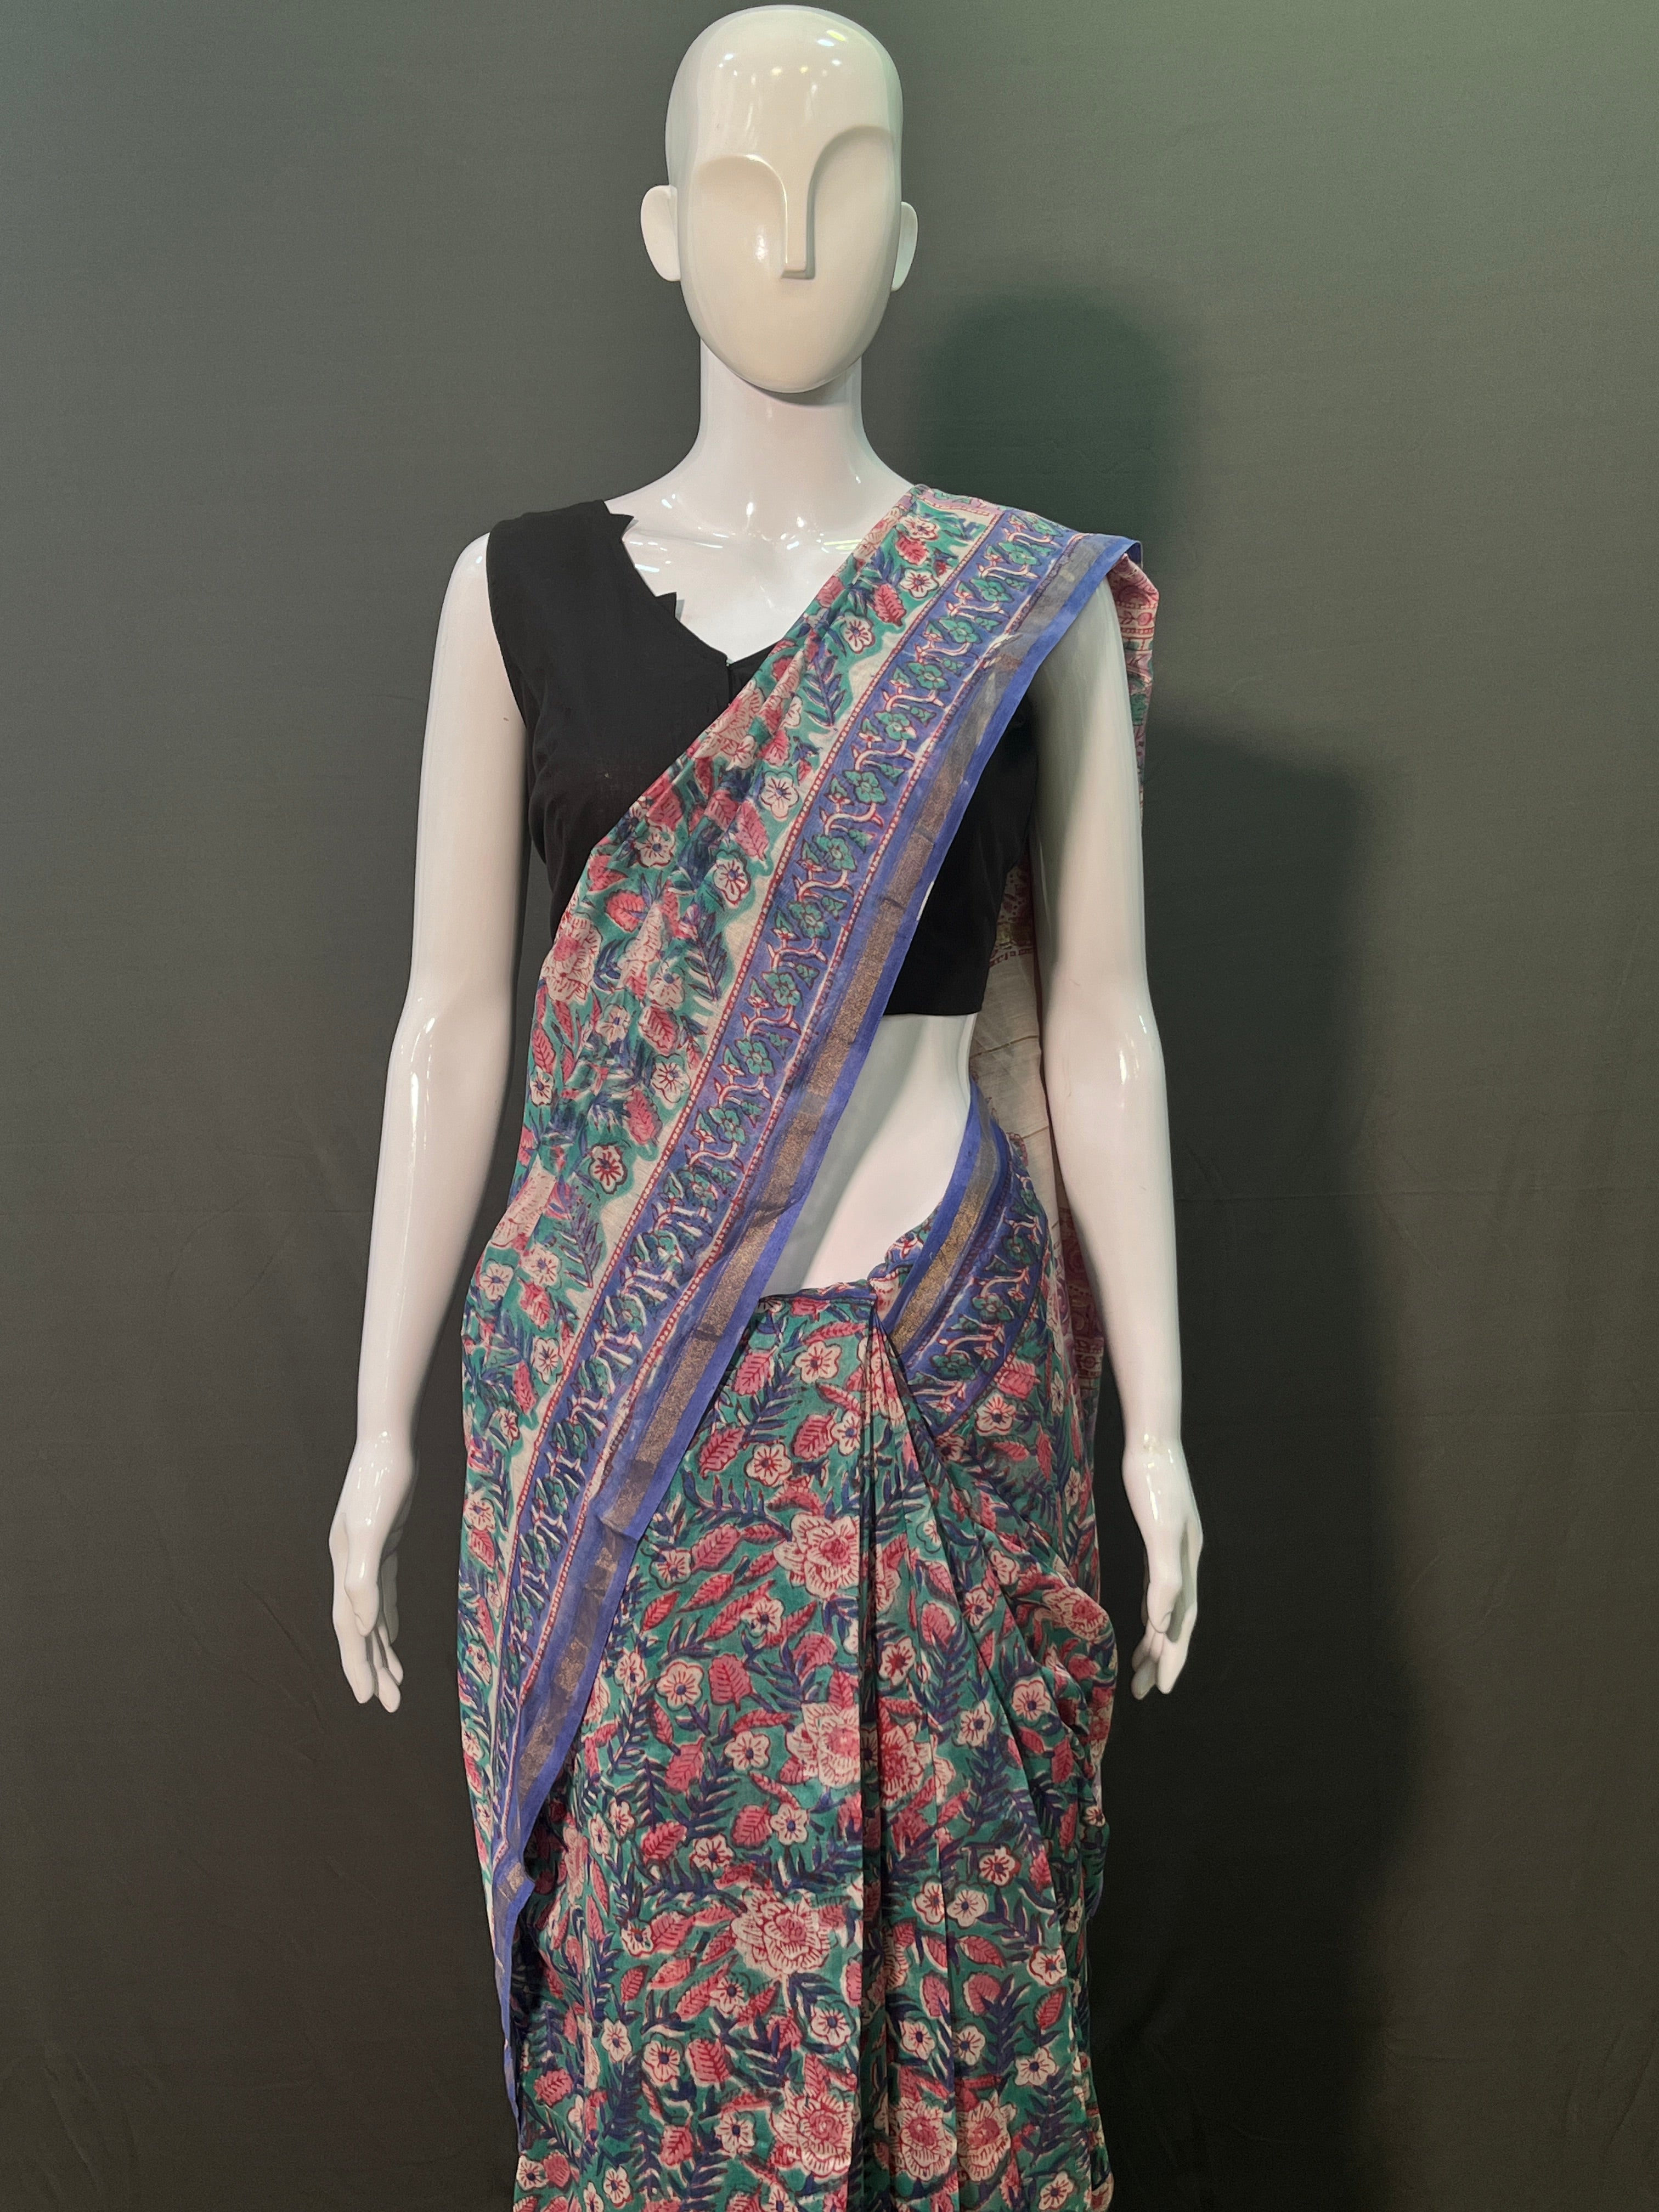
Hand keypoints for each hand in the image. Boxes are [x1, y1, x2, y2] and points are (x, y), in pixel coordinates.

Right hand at [328, 1432, 415, 1710]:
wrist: (388, 1440)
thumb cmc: (381, 1480)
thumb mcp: (374, 1528)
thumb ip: (364, 1577)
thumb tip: (362, 1628)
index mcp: (344, 1567)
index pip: (349, 1629)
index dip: (358, 1664)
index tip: (368, 1700)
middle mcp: (350, 1566)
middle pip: (358, 1629)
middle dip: (372, 1668)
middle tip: (390, 1704)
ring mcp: (365, 1555)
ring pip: (371, 1615)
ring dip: (382, 1649)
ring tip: (396, 1683)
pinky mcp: (384, 1543)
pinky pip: (384, 1592)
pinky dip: (388, 1618)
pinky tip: (395, 1636)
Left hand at [1121, 1436, 1200, 1698]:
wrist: (1152, 1442)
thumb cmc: (1153, 1483)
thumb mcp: (1160, 1530)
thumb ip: (1165, 1577)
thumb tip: (1161, 1624)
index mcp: (1186, 1566)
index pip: (1181, 1624)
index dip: (1174, 1657)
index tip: (1164, 1690)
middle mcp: (1184, 1563)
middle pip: (1175, 1622)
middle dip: (1163, 1658)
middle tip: (1144, 1691)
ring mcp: (1173, 1552)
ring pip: (1166, 1608)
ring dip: (1155, 1639)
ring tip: (1140, 1668)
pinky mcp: (1158, 1539)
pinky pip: (1157, 1588)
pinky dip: (1150, 1610)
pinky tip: (1144, 1621)